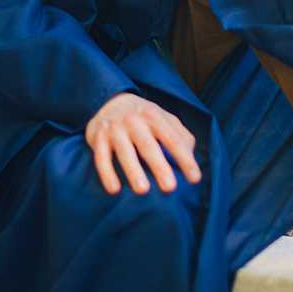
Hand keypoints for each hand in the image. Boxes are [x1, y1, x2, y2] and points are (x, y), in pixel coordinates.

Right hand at [86, 93, 201, 195]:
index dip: (185, 159)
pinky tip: (114, 190)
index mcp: (155, 116)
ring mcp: (115, 129)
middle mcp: (135, 121)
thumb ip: (180, 134)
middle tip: (170, 188)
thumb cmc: (143, 116)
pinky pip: (101, 157)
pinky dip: (107, 173)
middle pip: (149, 146)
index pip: (173, 139)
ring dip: (133, 171)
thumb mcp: (163, 118)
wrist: (108, 101)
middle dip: (160, 167)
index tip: (195, 179)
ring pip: (125, 152)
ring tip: (143, 190)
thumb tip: (190, 155)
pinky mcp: (97, 138)